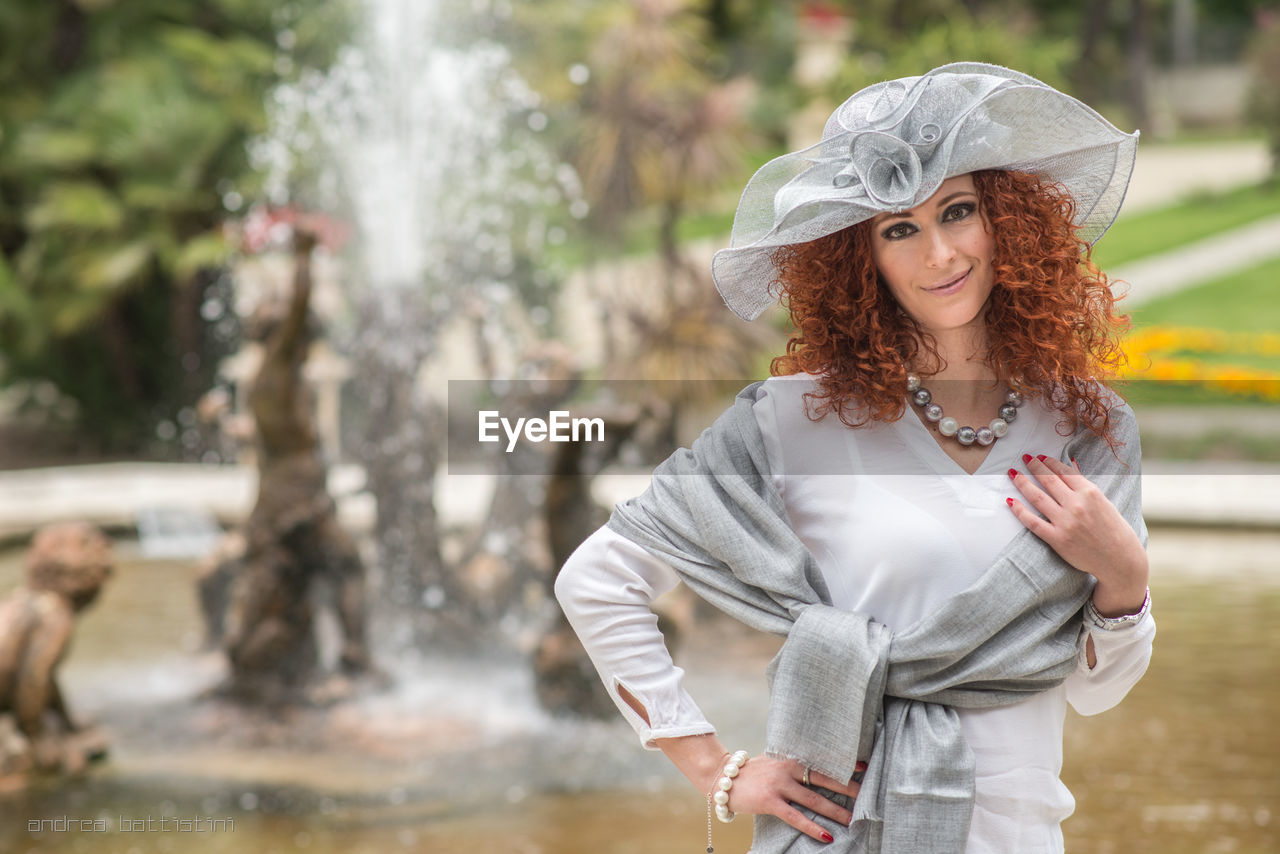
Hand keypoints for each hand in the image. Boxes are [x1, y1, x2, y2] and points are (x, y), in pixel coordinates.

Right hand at [722, 755, 864, 843]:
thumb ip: (792, 765)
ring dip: (835, 811)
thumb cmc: (751, 772)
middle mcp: (788, 769)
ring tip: (853, 819)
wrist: (722, 777)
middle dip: (847, 788)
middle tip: (867, 795)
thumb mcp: (773, 761)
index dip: (844, 765)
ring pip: (814, 800)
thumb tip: (813, 770)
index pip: (823, 762)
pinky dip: (812, 827)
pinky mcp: (770, 801)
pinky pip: (796, 817)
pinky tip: (826, 836)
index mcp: (791, 758)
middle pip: (824, 780)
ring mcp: (779, 785)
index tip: (865, 768)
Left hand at [1007, 454, 1147, 614]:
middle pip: (1048, 480)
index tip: (1040, 456)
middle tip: (1024, 458)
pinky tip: (1010, 501)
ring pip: (1037, 497)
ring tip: (1013, 474)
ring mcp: (1065, 522)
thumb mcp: (1104, 502)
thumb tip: (1072, 463)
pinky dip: (1019, 510)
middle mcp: (1076, 505)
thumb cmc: (1114, 529)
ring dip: (1022, 482)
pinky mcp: (1057, 539)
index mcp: (1090, 493)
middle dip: (1034, 466)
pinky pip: (1032, 522)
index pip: (1064, 471)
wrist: (1119, 560)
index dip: (1049, 462)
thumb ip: (1085, 484)